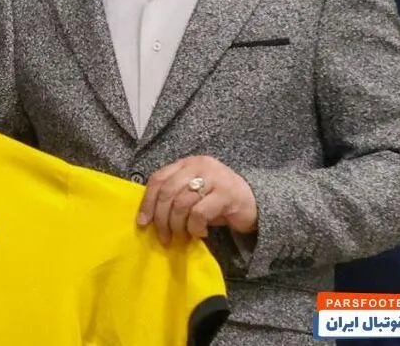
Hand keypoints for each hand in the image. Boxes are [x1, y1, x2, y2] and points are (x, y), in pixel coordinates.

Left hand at [136, 155, 257, 245]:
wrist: (257, 202)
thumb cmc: (220, 201)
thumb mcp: (194, 193)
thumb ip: (175, 196)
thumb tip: (149, 216)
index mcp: (187, 163)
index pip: (158, 178)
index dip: (147, 202)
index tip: (143, 222)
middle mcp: (199, 165)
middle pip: (167, 192)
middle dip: (161, 218)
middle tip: (164, 237)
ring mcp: (214, 177)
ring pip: (181, 204)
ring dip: (177, 225)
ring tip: (182, 236)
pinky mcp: (226, 194)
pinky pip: (199, 213)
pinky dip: (195, 227)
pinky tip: (200, 232)